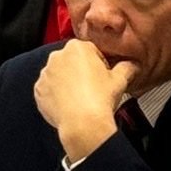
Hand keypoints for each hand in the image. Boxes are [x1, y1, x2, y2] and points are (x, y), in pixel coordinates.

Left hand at [34, 41, 135, 163]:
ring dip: (67, 83)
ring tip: (81, 98)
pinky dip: (56, 96)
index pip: (90, 51)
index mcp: (77, 47)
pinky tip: (69, 104)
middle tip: (92, 88)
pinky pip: (48, 90)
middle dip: (80, 72)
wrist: (82, 123)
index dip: (99, 64)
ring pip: (59, 75)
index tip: (103, 75)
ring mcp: (45, 74)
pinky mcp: (38, 90)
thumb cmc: (100, 99)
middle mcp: (57, 57)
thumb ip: (127, 67)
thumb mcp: (120, 79)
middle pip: (72, 61)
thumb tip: (132, 65)